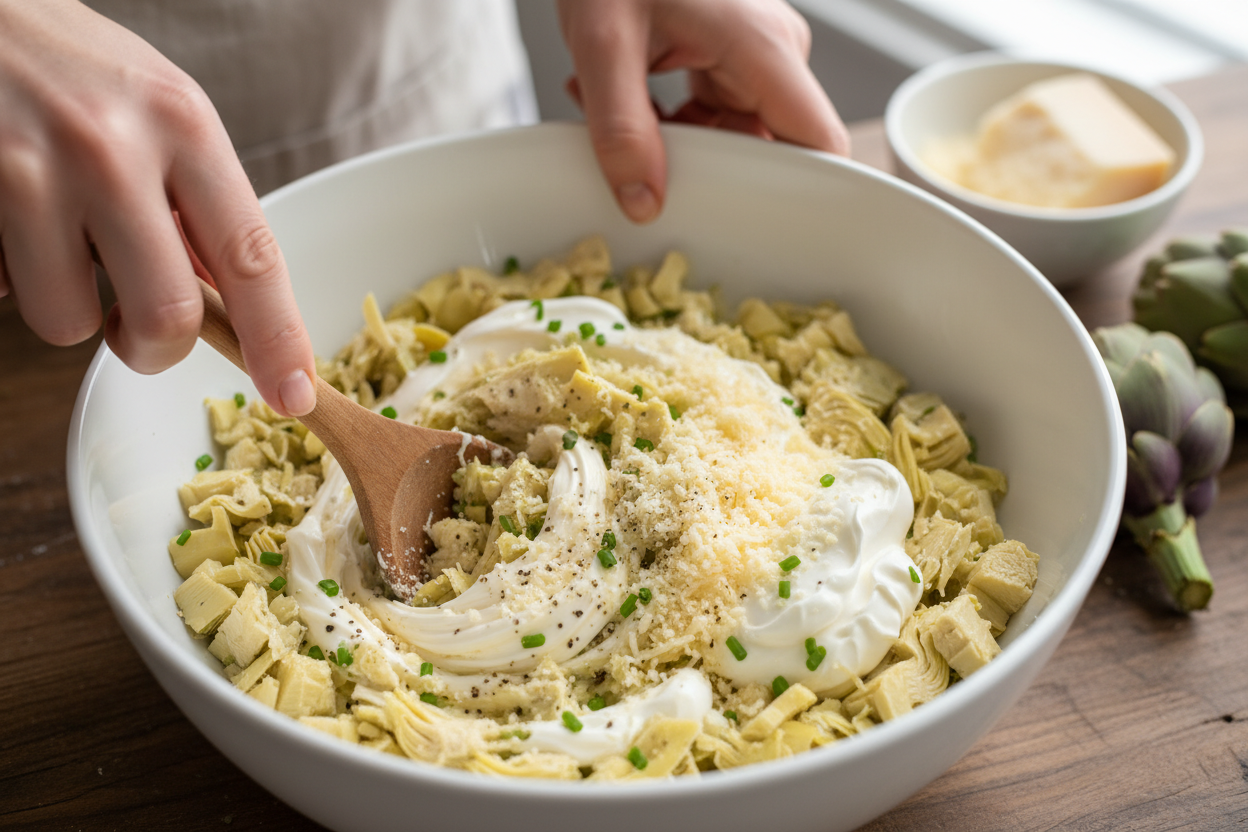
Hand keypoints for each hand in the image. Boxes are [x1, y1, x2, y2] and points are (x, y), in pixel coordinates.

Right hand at [0, 0, 315, 415]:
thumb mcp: (162, 110)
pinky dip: (12, 279)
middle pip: (164, 314)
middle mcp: (115, 147)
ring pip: (70, 322)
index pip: (251, 257)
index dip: (278, 339)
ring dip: (69, 308)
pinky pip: (4, 295)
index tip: (294, 394)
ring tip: (56, 244)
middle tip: (137, 329)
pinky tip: (9, 221)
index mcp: (185, 126)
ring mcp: (34, 170)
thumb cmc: (74, 68)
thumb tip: (232, 304)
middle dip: (154, 347)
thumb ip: (201, 202)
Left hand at [557, 0, 849, 223]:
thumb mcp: (602, 43)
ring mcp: (752, 54)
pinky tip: (624, 98)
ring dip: (676, 140)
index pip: (820, 143)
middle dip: (707, 166)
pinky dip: (666, 118)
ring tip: (619, 113)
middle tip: (646, 166)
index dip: (806, 193)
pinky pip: (711, 110)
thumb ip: (620, 127)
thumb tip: (643, 201)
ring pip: (733, 132)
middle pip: (769, 146)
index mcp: (765, 48)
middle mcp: (773, 53)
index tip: (771, 234)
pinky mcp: (727, 54)